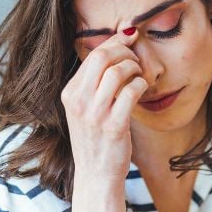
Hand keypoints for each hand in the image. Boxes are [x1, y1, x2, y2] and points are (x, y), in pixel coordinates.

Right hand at [61, 29, 149, 187]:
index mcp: (70, 93)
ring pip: (117, 72)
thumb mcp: (84, 109)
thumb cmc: (95, 139)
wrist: (96, 175)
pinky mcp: (114, 126)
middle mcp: (79, 101)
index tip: (129, 36)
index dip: (115, 41)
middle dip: (125, 51)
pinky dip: (140, 85)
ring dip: (134, 68)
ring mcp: (95, 114)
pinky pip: (131, 92)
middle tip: (136, 58)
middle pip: (103, 57)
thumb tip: (114, 50)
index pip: (92, 55)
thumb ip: (94, 84)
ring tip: (140, 75)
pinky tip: (142, 90)